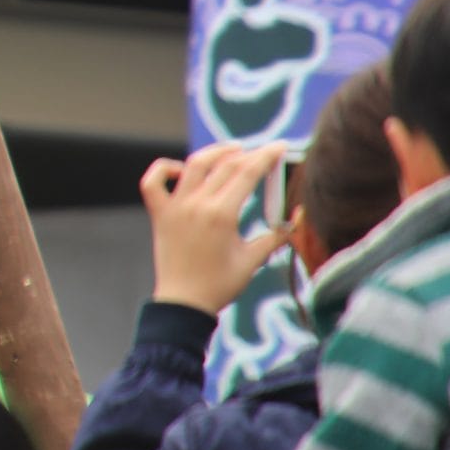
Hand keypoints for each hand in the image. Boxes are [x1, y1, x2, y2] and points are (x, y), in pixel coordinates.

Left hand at [141, 141, 290, 315]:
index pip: (246, 173)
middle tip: (262, 151)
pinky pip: (154, 182)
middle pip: (224, 166)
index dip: (265, 156)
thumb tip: (296, 220)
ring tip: (232, 151)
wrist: (184, 303)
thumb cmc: (220, 284)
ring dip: (214, 154)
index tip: (279, 146)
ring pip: (193, 165)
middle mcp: (196, 204)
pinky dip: (165, 169)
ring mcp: (175, 207)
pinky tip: (182, 170)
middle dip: (247, 154)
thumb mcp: (253, 260)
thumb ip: (275, 237)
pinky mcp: (159, 214)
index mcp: (221, 214)